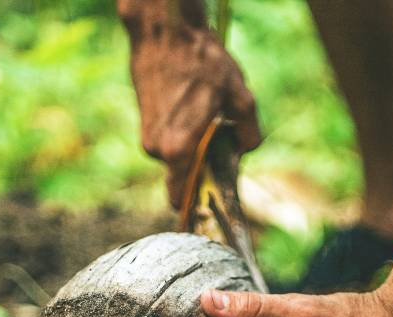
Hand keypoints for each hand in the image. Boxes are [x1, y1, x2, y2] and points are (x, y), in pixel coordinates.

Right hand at [123, 5, 260, 206]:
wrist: (164, 31)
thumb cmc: (201, 61)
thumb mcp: (240, 96)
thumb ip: (248, 132)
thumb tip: (245, 150)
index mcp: (180, 150)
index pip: (181, 199)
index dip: (196, 207)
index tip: (211, 208)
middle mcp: (159, 150)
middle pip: (184, 177)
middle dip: (202, 168)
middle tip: (221, 144)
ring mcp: (147, 137)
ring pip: (177, 158)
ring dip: (193, 148)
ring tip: (207, 115)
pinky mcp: (144, 124)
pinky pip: (168, 142)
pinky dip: (182, 135)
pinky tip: (193, 108)